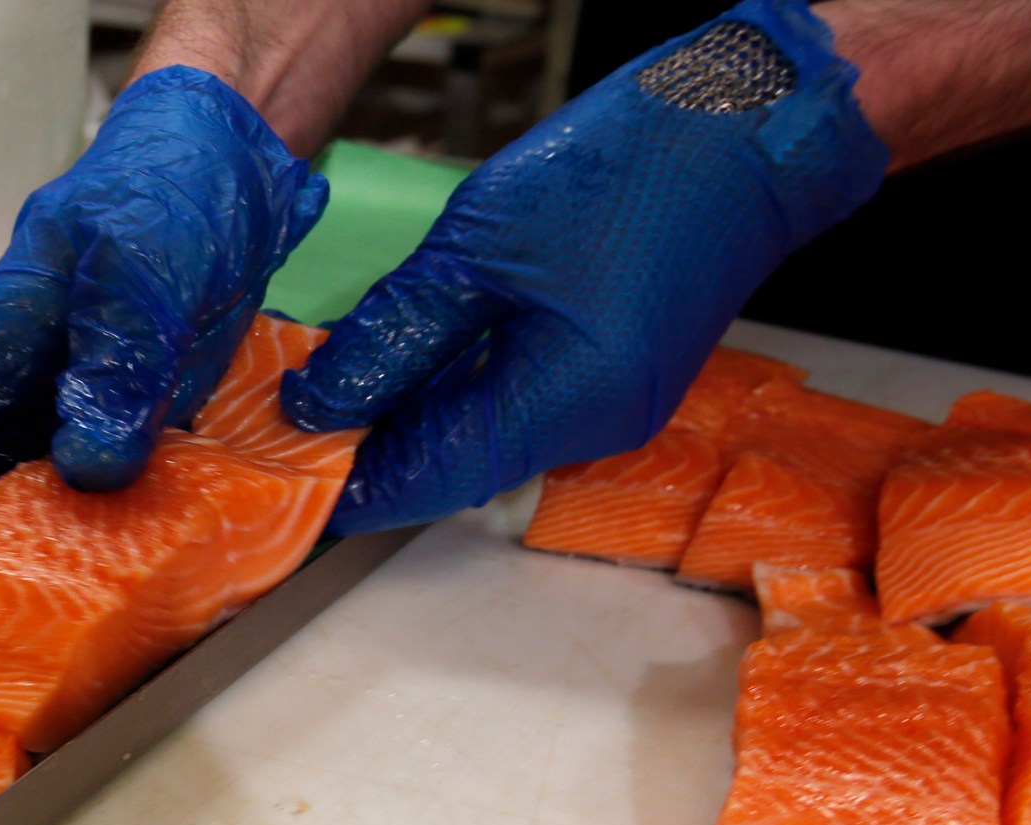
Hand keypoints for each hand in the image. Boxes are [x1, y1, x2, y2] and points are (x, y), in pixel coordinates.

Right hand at [0, 66, 327, 661]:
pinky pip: (112, 517)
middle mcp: (22, 401)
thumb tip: (90, 464)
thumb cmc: (167, 186)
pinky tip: (144, 615)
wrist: (235, 161)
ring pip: (35, 528)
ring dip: (39, 600)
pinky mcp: (138, 435)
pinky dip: (116, 568)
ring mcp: (80, 421)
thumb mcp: (143, 258)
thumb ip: (115, 352)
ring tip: (58, 676)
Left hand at [280, 0, 889, 531]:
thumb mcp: (478, 247)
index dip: (350, 486)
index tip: (282, 480)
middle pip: (455, 466)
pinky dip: (460, 392)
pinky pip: (520, 408)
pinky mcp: (618, 382)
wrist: (747, 132)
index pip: (429, 479)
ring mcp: (613, 411)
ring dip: (413, 420)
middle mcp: (595, 429)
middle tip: (293, 424)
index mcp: (562, 404)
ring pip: (485, 438)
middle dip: (374, 450)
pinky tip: (412, 362)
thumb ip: (394, 335)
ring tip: (338, 388)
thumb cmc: (630, 168)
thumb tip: (322, 402)